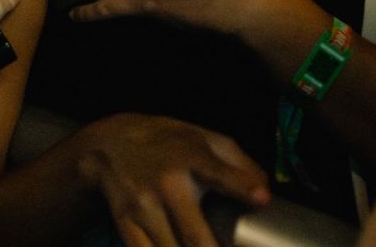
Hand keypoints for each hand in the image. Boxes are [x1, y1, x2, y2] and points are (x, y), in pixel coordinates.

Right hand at [76, 113, 269, 246]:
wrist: (109, 145)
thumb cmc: (168, 143)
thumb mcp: (204, 138)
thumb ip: (239, 163)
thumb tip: (265, 193)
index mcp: (191, 157)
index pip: (219, 173)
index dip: (242, 187)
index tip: (262, 199)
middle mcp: (167, 184)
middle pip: (194, 236)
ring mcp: (143, 208)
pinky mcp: (126, 224)